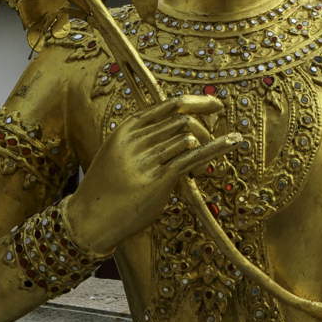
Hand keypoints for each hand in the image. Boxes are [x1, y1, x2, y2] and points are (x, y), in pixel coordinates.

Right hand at [67, 94, 238, 250]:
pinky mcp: (158, 180)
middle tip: (213, 140)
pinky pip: (193, 156)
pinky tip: (231, 142)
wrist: (90, 218)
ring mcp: (147, 159)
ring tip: (202, 162)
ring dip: (205, 145)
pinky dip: (215, 148)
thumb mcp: (118, 152)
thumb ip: (144, 138)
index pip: (169, 105)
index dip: (197, 102)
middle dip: (204, 128)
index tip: (216, 106)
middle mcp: (137, 140)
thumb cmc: (107, 187)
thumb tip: (181, 126)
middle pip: (183, 120)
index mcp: (128, 128)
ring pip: (189, 136)